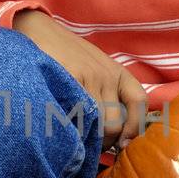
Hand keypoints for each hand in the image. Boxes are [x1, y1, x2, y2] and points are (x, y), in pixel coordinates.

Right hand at [12, 10, 147, 149]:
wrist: (38, 30)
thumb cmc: (65, 55)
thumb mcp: (93, 68)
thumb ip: (105, 93)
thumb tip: (115, 133)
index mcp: (116, 72)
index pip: (139, 101)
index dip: (134, 127)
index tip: (123, 144)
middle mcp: (107, 75)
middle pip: (116, 123)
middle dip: (104, 142)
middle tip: (90, 147)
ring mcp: (90, 77)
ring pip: (98, 125)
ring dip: (88, 141)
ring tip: (75, 142)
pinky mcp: (72, 79)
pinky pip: (79, 116)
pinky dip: (73, 130)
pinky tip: (63, 130)